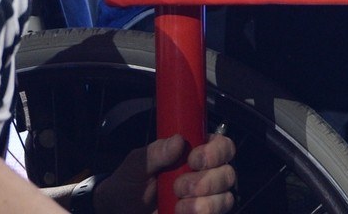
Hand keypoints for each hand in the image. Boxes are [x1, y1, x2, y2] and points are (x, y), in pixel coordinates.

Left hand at [92, 132, 236, 213]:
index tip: (193, 159)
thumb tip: (177, 141)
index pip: (222, 146)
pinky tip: (181, 213)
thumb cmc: (129, 184)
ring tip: (178, 206)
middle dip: (207, 181)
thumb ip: (154, 153)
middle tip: (179, 187)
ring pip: (225, 198)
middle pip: (227, 173)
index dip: (215, 152)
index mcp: (195, 153)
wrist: (120, 211)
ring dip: (204, 203)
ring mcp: (206, 199)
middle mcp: (206, 174)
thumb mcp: (135, 165)